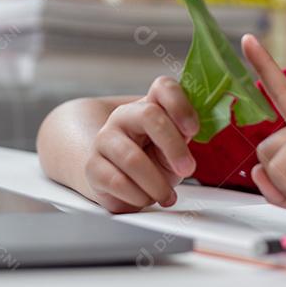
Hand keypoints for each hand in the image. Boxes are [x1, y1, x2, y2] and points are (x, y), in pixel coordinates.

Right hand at [85, 76, 199, 212]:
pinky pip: (118, 182)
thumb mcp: (171, 148)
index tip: (193, 129)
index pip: (163, 88)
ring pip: (132, 157)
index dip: (180, 104)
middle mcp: (124, 116)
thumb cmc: (149, 160)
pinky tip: (145, 198)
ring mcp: (104, 139)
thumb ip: (181, 138)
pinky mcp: (92, 166)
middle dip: (173, 146)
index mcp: (148, 105)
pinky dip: (138, 196)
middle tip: (188, 169)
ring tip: (167, 195)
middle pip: (149, 115)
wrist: (112, 176)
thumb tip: (189, 134)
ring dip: (156, 183)